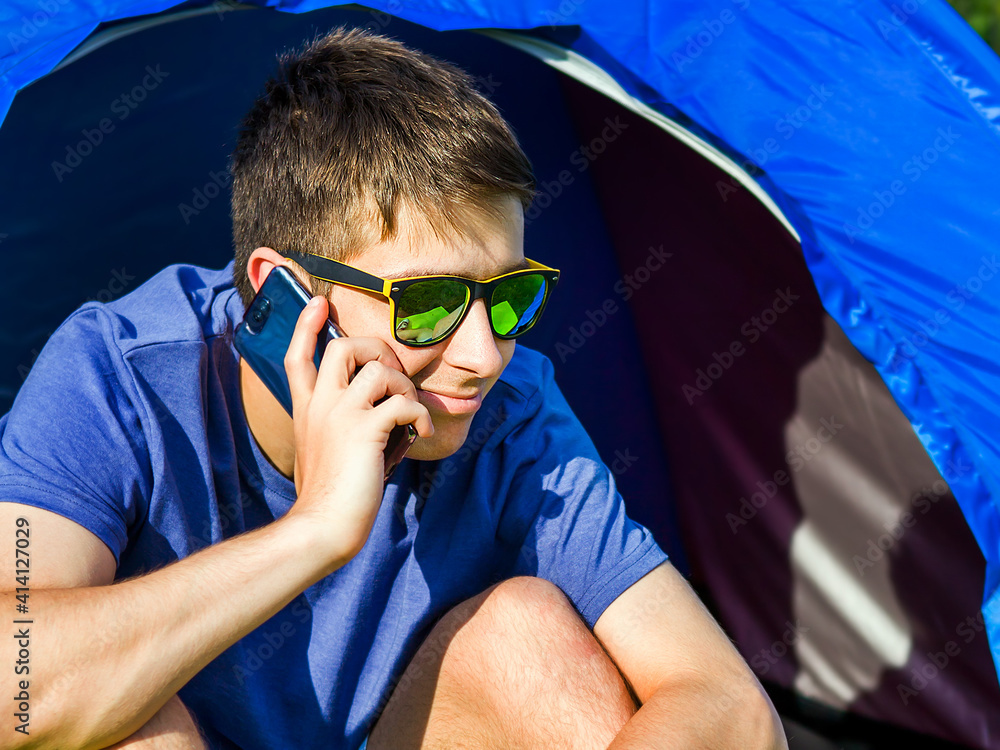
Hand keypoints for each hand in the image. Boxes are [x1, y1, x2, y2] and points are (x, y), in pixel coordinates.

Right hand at [283, 296, 433, 564]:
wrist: (322, 525)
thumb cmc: (328, 496)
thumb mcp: (321, 451)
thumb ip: (337, 427)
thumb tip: (378, 418)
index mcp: (307, 409)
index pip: (298, 356)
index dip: (307, 325)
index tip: (318, 303)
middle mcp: (321, 405)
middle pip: (343, 347)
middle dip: (376, 348)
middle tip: (393, 373)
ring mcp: (341, 415)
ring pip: (379, 369)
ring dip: (404, 385)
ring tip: (410, 411)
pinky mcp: (365, 431)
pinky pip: (405, 403)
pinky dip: (421, 415)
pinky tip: (422, 432)